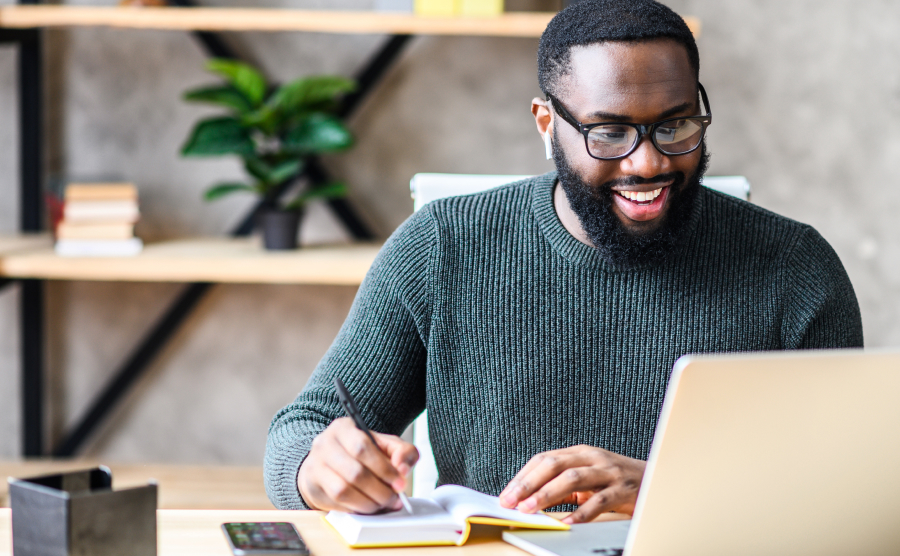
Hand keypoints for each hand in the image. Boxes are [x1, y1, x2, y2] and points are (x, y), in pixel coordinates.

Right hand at [297, 417, 417, 512]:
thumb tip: (403, 468)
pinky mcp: (312, 484)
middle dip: (380, 490)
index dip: (384, 468)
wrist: (329, 463)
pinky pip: (336, 501)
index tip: (399, 482)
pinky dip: (356, 507)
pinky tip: (367, 506)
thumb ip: (403, 451)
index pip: (363, 447)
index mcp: (344, 428)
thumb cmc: (360, 454)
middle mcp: (325, 443)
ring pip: (344, 489)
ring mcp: (316, 464)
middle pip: (355, 472)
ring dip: (369, 502)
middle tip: (394, 498)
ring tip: (382, 504)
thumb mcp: (384, 446)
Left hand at [498, 445, 645, 523]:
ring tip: (531, 509)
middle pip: (554, 464)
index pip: (544, 459)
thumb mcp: (588, 477)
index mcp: (580, 452)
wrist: (658, 480)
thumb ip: (563, 485)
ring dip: (547, 494)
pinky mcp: (623, 489)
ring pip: (573, 478)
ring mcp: (609, 472)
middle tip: (512, 501)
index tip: (506, 494)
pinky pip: (600, 500)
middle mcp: (592, 458)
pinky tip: (568, 523)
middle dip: (529, 483)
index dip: (523, 476)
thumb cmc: (617, 481)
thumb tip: (531, 499)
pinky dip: (582, 512)